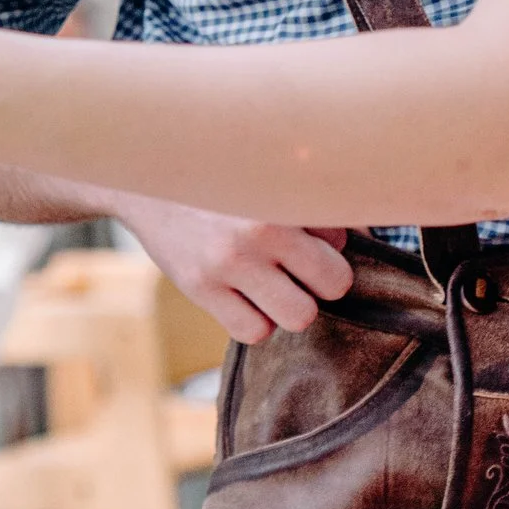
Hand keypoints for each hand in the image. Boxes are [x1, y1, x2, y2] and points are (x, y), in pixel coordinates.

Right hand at [108, 194, 350, 342]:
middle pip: (335, 284)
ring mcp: (229, 262)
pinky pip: (254, 332)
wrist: (141, 180)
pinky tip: (242, 298)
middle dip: (322, 282)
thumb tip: (366, 232)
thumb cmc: (216, 181)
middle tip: (297, 270)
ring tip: (270, 285)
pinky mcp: (200, 288)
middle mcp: (260, 229)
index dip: (328, 245)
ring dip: (290, 306)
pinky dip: (254, 322)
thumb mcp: (264, 175)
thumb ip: (310, 202)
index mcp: (282, 194)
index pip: (343, 241)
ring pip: (299, 316)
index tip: (305, 238)